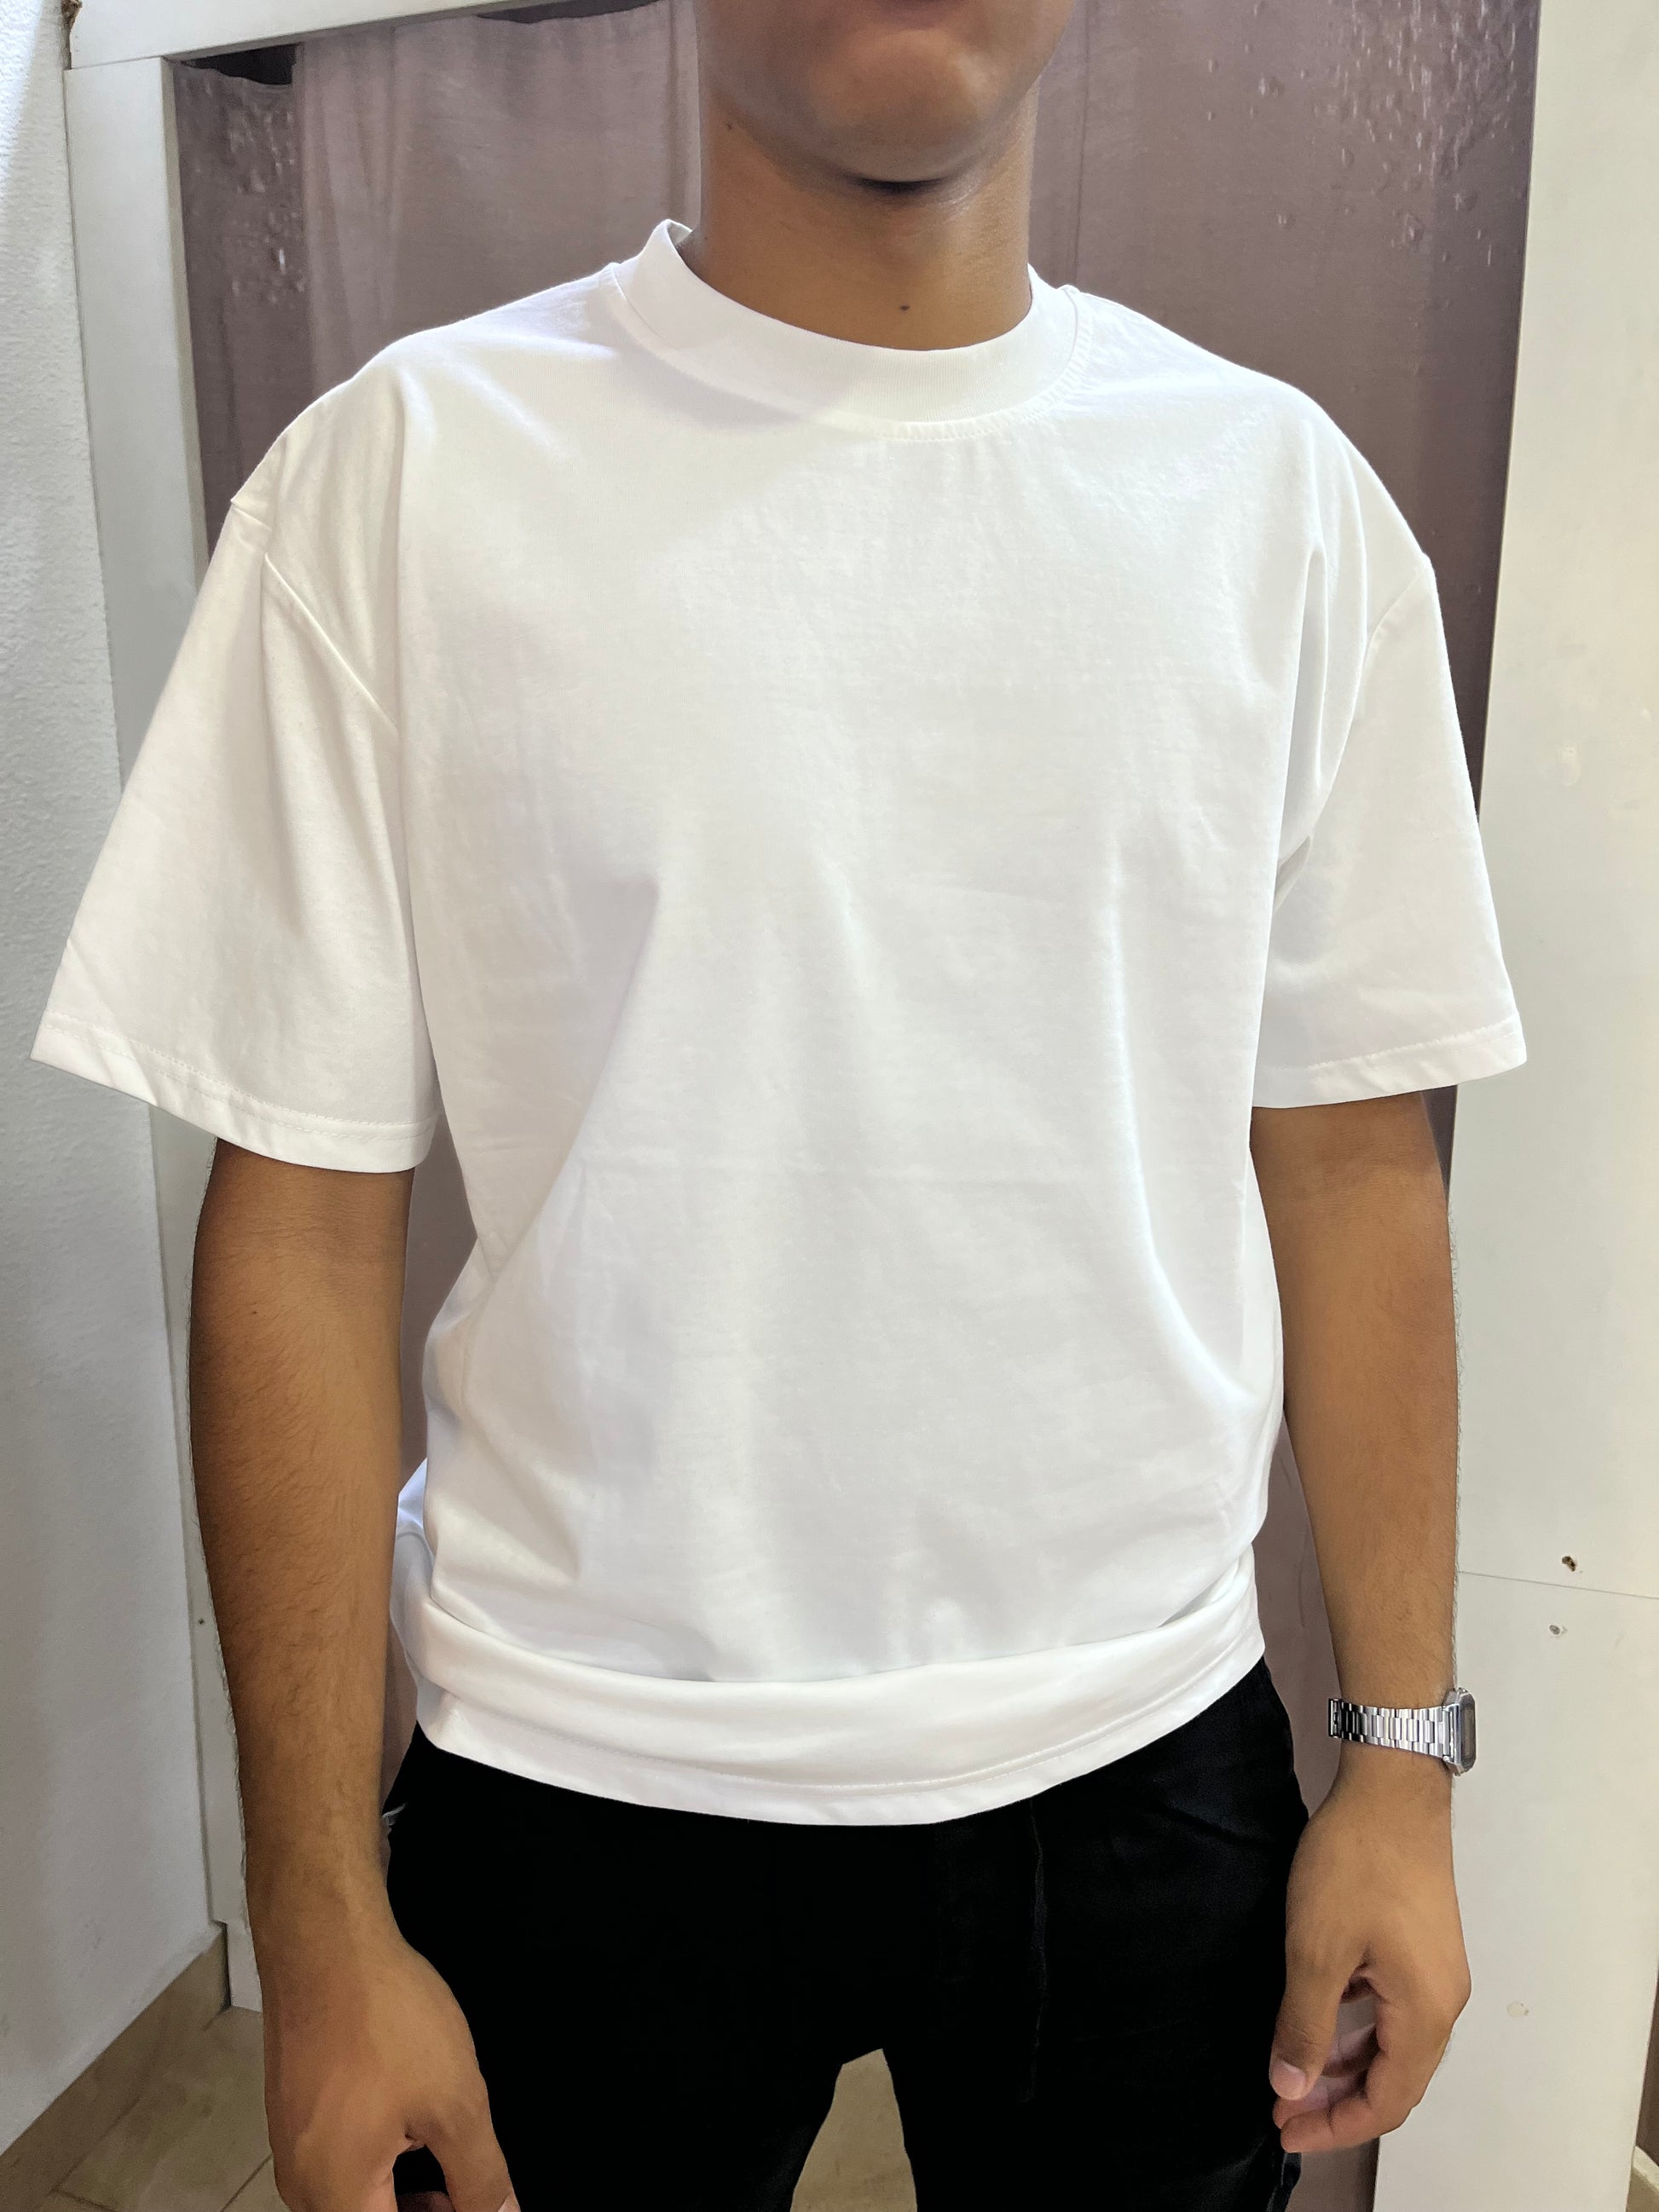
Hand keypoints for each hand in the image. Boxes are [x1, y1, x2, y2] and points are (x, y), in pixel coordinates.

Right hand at [259, 1898, 515, 2211]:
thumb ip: (480, 2175)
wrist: (324, 1942)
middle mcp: (301, 2183)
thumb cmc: (385, 2019)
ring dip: (401, 2195)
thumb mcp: (454, 2102)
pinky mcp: (293, 2110)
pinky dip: (380, 2162)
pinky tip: (412, 2129)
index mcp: (334, 2196)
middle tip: (472, 2192)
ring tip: (450, 2166)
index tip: (475, 2203)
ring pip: (351, 2196)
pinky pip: (338, 2162)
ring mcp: (291, 2145)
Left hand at [1269, 1753, 1470, 2152]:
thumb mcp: (1317, 1948)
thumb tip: (1291, 2087)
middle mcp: (1443, 2002)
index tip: (1285, 2132)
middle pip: (1395, 2080)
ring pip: (1392, 2044)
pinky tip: (1318, 2025)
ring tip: (1291, 2075)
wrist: (1393, 1785)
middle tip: (1282, 2110)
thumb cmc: (1356, 1863)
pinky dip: (1356, 2029)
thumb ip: (1305, 2024)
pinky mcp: (1423, 1947)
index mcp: (1426, 2012)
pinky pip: (1392, 2011)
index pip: (1388, 2101)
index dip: (1336, 2126)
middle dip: (1338, 2103)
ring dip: (1345, 2065)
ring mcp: (1437, 1973)